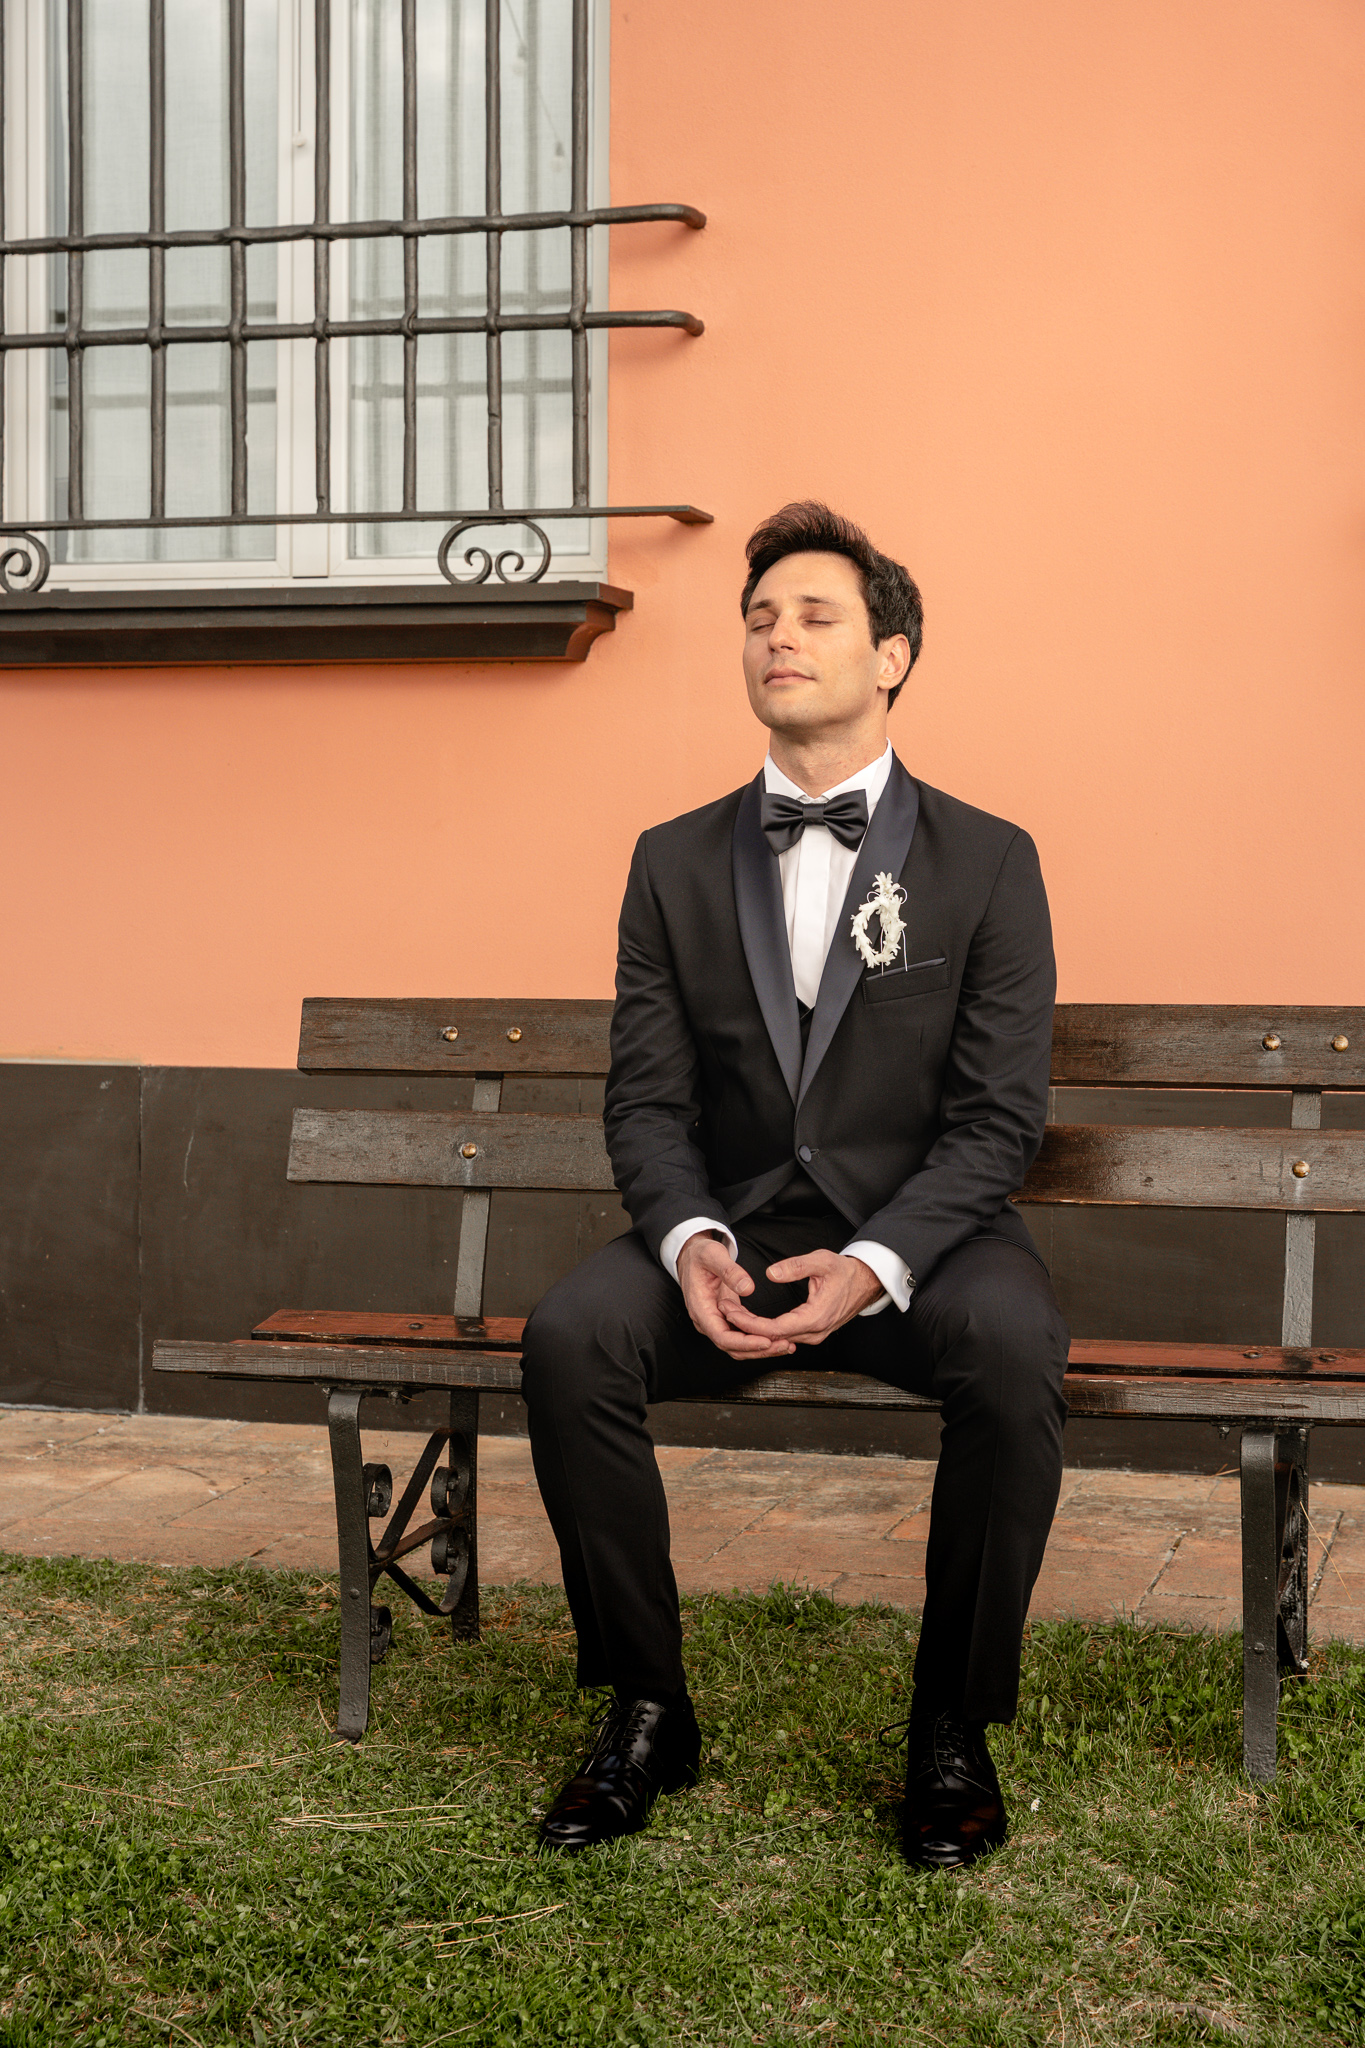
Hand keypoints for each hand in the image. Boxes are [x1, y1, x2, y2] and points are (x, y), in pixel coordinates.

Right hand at [676, 1234, 796, 1359]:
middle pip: (732, 1347)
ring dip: (761, 1348)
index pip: (722, 1337)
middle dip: (758, 1350)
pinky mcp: (726, 1318)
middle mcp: (707, 1321)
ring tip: (786, 1345)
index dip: (745, 1343)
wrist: (691, 1255)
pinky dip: (759, 1338)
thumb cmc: (700, 1254)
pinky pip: (742, 1334)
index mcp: (701, 1309)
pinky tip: (778, 1336)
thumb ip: (729, 1271)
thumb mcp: (712, 1255)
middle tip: (785, 1345)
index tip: (767, 1341)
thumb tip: (748, 1288)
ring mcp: (716, 1321)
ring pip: (738, 1345)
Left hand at [723, 1249, 883, 1347]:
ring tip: (731, 1313)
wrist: (866, 1283)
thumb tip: (771, 1273)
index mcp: (815, 1318)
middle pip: (771, 1338)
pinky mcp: (812, 1333)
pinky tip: (749, 1322)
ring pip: (777, 1340)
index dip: (748, 1323)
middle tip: (723, 1309)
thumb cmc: (844, 1271)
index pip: (774, 1329)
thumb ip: (796, 1266)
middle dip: (744, 1326)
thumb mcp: (821, 1261)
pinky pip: (784, 1337)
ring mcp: (814, 1335)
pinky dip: (765, 1331)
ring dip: (753, 1330)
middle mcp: (814, 1332)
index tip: (730, 1311)